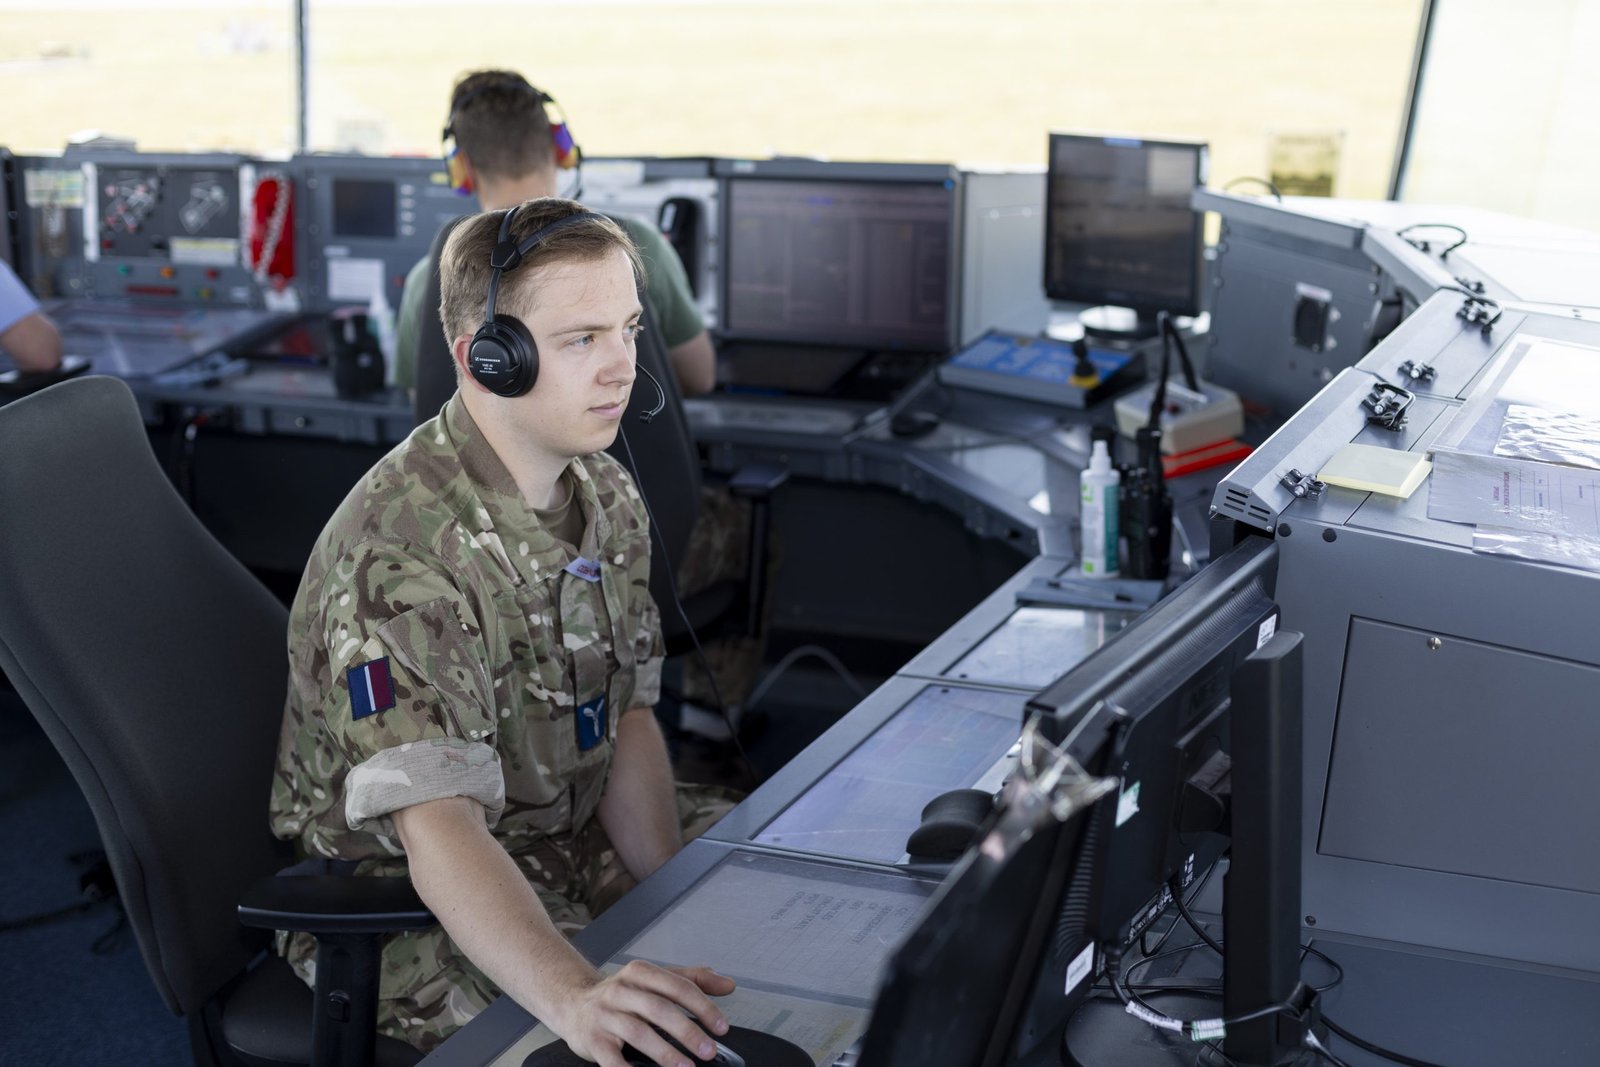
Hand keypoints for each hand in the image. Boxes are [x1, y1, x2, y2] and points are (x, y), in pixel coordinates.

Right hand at [554, 960, 735, 1066]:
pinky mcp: (593, 1039)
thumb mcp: (654, 980)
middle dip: (687, 1031)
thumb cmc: (620, 995)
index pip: (677, 986)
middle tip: (709, 1050)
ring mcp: (605, 1015)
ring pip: (638, 1032)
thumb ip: (691, 980)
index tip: (721, 1026)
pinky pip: (612, 1058)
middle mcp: (620, 990)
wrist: (573, 1004)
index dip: (702, 1006)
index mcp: (640, 973)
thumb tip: (727, 985)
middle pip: (659, 1009)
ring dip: (665, 1053)